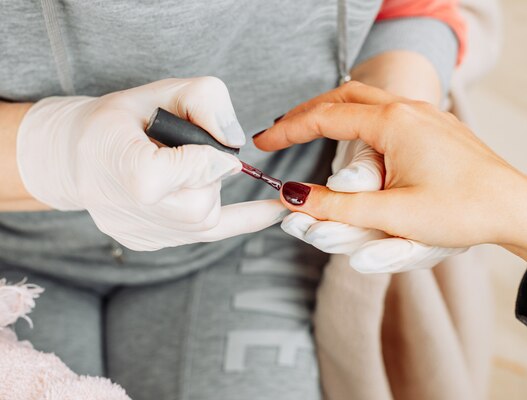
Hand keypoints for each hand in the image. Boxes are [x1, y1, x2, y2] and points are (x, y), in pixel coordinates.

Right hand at [17, 77, 284, 250]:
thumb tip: (236, 140)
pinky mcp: (153, 244)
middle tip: (188, 155)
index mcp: (129, 173)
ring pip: (206, 221)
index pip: (192, 172)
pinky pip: (206, 235)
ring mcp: (145, 235)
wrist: (77, 154)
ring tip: (182, 170)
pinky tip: (276, 211)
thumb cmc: (121, 120)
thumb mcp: (162, 90)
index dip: (206, 157)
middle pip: (203, 204)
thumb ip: (205, 99)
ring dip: (208, 191)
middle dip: (208, 177)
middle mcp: (137, 214)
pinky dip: (243, 219)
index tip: (202, 146)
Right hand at [256, 81, 501, 248]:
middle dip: (308, 113)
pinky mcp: (437, 130)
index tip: (263, 142)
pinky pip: (389, 114)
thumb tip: (294, 197)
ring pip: (368, 103)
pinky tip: (359, 142)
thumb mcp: (392, 214)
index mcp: (393, 123)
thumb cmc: (463, 209)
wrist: (518, 208)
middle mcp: (409, 110)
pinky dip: (361, 123)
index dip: (288, 130)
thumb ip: (337, 206)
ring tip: (312, 134)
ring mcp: (426, 116)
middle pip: (344, 97)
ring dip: (335, 114)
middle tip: (282, 131)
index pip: (324, 117)